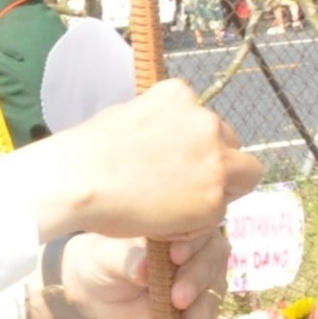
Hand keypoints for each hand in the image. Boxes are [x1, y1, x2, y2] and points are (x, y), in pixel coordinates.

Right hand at [35, 80, 261, 241]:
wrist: (77, 181)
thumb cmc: (85, 152)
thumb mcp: (124, 115)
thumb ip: (156, 122)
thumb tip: (162, 134)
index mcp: (181, 95)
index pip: (207, 122)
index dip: (196, 147)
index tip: (177, 165)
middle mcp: (205, 121)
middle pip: (231, 146)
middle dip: (214, 166)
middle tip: (181, 189)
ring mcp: (214, 159)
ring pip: (240, 178)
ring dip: (214, 192)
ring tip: (174, 208)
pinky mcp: (212, 196)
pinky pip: (217, 213)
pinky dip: (196, 222)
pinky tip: (164, 223)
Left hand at [61, 229, 232, 318]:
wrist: (96, 289)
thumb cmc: (104, 260)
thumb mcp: (108, 256)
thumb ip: (128, 259)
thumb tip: (144, 268)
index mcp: (183, 231)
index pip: (199, 233)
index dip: (192, 245)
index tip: (176, 258)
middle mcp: (200, 258)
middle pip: (211, 269)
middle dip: (196, 286)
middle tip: (178, 301)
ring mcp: (200, 290)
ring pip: (210, 304)